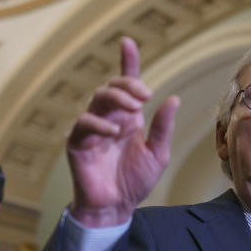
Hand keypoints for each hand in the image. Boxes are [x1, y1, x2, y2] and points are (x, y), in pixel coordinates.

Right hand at [67, 37, 179, 226]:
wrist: (115, 208)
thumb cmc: (135, 182)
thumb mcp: (157, 154)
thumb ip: (163, 127)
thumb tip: (173, 98)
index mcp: (128, 118)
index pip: (126, 84)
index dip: (127, 62)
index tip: (128, 42)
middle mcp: (109, 118)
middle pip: (112, 87)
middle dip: (128, 85)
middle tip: (145, 97)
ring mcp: (92, 129)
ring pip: (98, 98)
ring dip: (117, 99)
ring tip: (134, 111)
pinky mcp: (78, 142)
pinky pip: (84, 123)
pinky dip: (99, 123)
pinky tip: (114, 131)